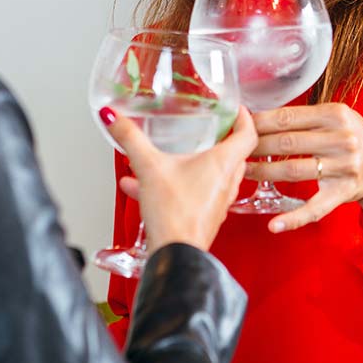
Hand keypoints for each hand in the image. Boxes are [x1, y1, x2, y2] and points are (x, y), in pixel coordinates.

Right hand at [106, 107, 256, 253]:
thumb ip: (130, 139)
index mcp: (223, 164)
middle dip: (224, 139)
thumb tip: (113, 117)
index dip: (245, 118)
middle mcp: (226, 182)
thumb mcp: (148, 167)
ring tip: (172, 155)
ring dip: (198, 161)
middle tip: (213, 127)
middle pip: (235, 154)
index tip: (237, 109)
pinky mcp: (206, 215)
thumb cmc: (174, 215)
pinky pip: (197, 192)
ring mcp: (218, 201)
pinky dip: (181, 183)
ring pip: (214, 174)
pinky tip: (146, 186)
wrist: (175, 254)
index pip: (248, 134)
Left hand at [245, 103, 362, 233]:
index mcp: (336, 115)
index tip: (240, 124)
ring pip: (292, 171)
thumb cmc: (355, 139)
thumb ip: (307, 116)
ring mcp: (343, 168)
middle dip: (256, 146)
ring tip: (243, 170)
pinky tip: (274, 224)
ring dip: (263, 172)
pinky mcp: (342, 193)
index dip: (260, 122)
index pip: (288, 117)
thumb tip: (262, 115)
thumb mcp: (338, 117)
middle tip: (235, 148)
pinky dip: (293, 218)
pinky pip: (314, 208)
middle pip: (287, 143)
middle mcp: (341, 140)